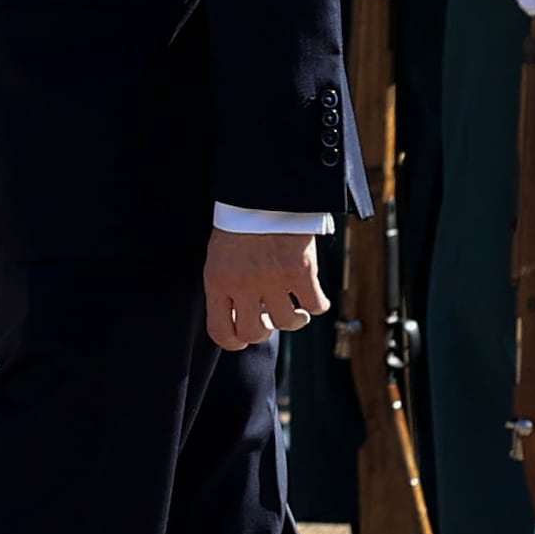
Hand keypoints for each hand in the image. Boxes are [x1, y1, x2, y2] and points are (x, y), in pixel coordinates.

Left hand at [205, 228, 328, 354]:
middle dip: (265, 328)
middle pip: (255, 333)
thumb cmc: (240, 224)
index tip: (244, 334)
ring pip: (287, 323)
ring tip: (296, 308)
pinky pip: (315, 306)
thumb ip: (227, 287)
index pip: (221, 332)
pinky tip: (312, 295)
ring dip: (294, 319)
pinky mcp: (301, 271)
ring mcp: (273, 279)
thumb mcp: (220, 257)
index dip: (235, 341)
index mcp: (217, 282)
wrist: (264, 192)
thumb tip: (241, 317)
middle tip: (270, 314)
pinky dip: (317, 304)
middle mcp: (243, 285)